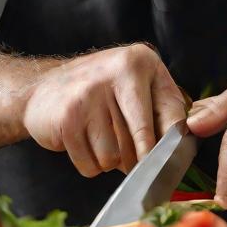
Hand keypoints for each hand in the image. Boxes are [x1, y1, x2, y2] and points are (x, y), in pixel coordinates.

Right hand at [24, 44, 187, 177]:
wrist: (43, 87)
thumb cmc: (103, 94)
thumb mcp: (140, 87)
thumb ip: (165, 111)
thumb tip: (182, 149)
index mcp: (140, 60)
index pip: (170, 117)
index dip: (170, 147)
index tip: (169, 166)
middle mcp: (116, 71)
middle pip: (142, 143)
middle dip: (136, 161)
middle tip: (131, 161)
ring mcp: (89, 93)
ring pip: (114, 157)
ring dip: (108, 161)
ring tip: (99, 139)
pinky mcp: (67, 117)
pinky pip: (90, 165)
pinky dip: (89, 165)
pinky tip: (82, 143)